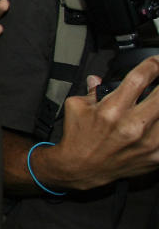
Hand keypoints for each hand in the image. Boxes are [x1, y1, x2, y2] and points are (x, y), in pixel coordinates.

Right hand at [34, 56, 158, 189]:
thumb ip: (93, 90)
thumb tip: (99, 78)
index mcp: (112, 110)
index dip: (153, 65)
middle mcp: (132, 126)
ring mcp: (147, 143)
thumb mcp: (77, 106)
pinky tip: (156, 120)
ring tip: (157, 101)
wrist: (81, 168)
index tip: (157, 61)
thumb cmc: (78, 136)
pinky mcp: (156, 157)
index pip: (140, 79)